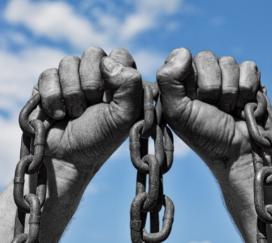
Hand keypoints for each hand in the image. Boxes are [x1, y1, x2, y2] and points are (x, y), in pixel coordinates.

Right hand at [38, 47, 142, 173]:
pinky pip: (48, 74)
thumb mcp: (125, 116)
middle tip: (93, 105)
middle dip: (91, 83)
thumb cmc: (102, 138)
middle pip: (93, 53)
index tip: (111, 97)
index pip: (120, 55)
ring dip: (72, 93)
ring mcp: (71, 77)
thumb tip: (108, 61)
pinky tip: (58, 114)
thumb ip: (130, 85)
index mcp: (120, 79)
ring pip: (68, 62)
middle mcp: (97, 74)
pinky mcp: (48, 84)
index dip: (114, 73)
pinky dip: (53, 97)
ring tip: (76, 113)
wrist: (68, 158)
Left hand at [155, 48, 262, 162]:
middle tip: (212, 107)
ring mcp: (228, 75)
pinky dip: (248, 89)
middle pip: (207, 57)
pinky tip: (244, 104)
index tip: (194, 100)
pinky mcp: (251, 79)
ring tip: (228, 109)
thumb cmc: (206, 135)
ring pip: (230, 62)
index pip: (184, 56)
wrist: (238, 151)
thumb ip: (169, 80)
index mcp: (182, 80)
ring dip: (231, 92)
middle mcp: (204, 73)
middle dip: (212, 87)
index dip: (192, 78)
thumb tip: (184, 51)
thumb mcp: (177, 112)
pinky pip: (250, 68)